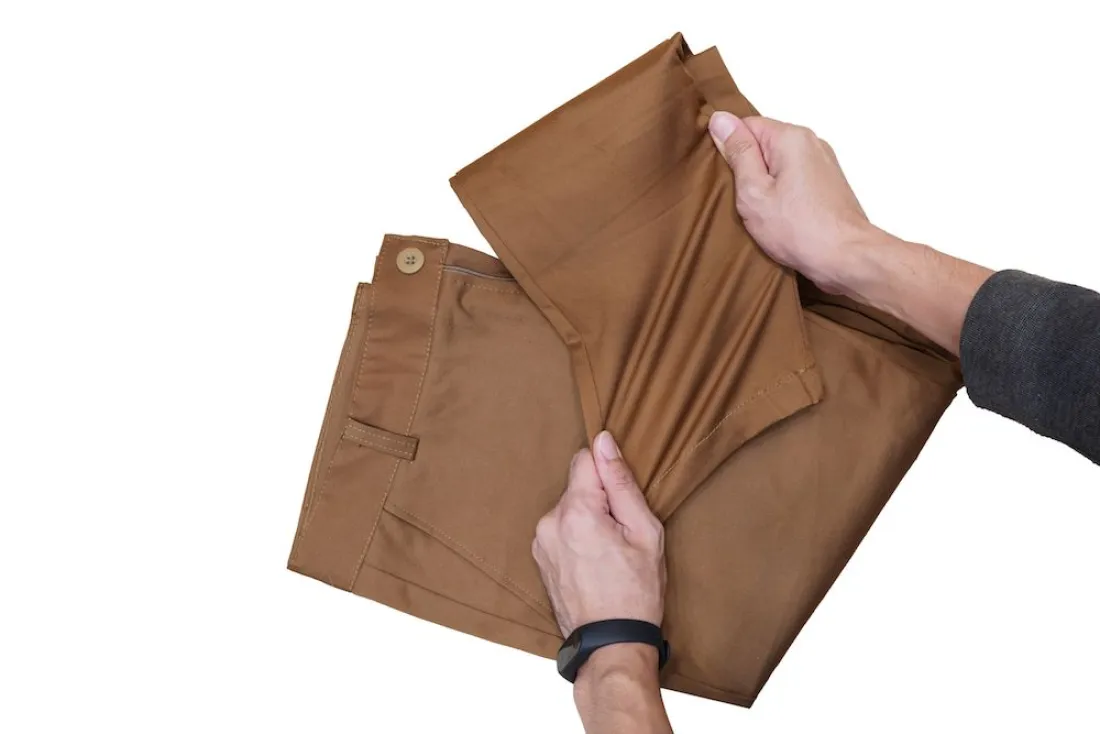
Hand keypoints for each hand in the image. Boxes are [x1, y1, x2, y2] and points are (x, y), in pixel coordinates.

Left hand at [532, 431, 665, 637]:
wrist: (610, 644)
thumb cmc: (635, 592)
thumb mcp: (644, 532)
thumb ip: (621, 482)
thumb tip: (603, 441)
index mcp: (576, 512)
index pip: (584, 459)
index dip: (608, 473)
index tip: (622, 498)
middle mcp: (549, 522)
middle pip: (576, 486)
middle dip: (600, 500)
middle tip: (621, 534)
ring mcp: (540, 542)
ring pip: (568, 509)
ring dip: (587, 520)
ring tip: (608, 553)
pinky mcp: (538, 558)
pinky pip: (560, 530)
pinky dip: (576, 537)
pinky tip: (594, 563)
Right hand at [708, 111, 878, 294]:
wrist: (846, 257)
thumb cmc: (800, 230)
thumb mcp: (754, 191)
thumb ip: (738, 153)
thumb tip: (721, 120)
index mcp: (790, 138)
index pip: (746, 125)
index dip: (730, 149)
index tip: (727, 177)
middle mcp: (811, 142)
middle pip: (764, 143)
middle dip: (748, 169)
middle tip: (744, 200)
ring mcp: (823, 162)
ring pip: (779, 162)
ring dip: (766, 183)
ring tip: (763, 211)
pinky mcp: (828, 183)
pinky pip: (795, 177)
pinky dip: (783, 192)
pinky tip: (780, 216)